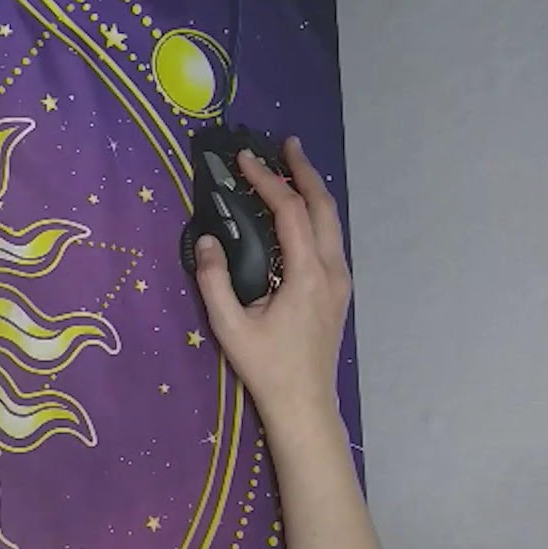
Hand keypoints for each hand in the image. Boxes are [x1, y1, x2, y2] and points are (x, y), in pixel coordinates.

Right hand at [193, 137, 351, 428]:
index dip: (267, 181)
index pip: (290, 212)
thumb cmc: (265, 368)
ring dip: (312, 191)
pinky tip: (298, 211)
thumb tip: (208, 239)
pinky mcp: (337, 290)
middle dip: (304, 171)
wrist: (304, 405)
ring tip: (291, 167)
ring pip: (332, 221)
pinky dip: (314, 213)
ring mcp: (340, 280)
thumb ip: (214, 280)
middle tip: (285, 144)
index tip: (244, 158)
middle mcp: (331, 271)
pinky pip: (330, 238)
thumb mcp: (229, 326)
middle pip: (323, 207)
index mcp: (307, 275)